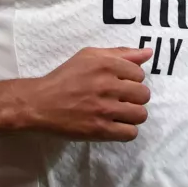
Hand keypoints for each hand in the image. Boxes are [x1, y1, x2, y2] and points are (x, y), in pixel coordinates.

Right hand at [19, 47, 151, 141]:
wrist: (40, 103)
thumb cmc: (65, 77)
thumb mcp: (89, 56)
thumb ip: (120, 53)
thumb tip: (147, 53)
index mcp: (106, 64)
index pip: (139, 74)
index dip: (130, 79)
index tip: (118, 83)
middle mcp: (107, 85)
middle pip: (144, 94)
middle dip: (133, 97)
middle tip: (118, 99)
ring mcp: (105, 109)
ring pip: (140, 114)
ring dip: (132, 114)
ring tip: (118, 113)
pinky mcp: (100, 130)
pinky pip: (131, 133)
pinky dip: (125, 130)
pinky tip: (114, 125)